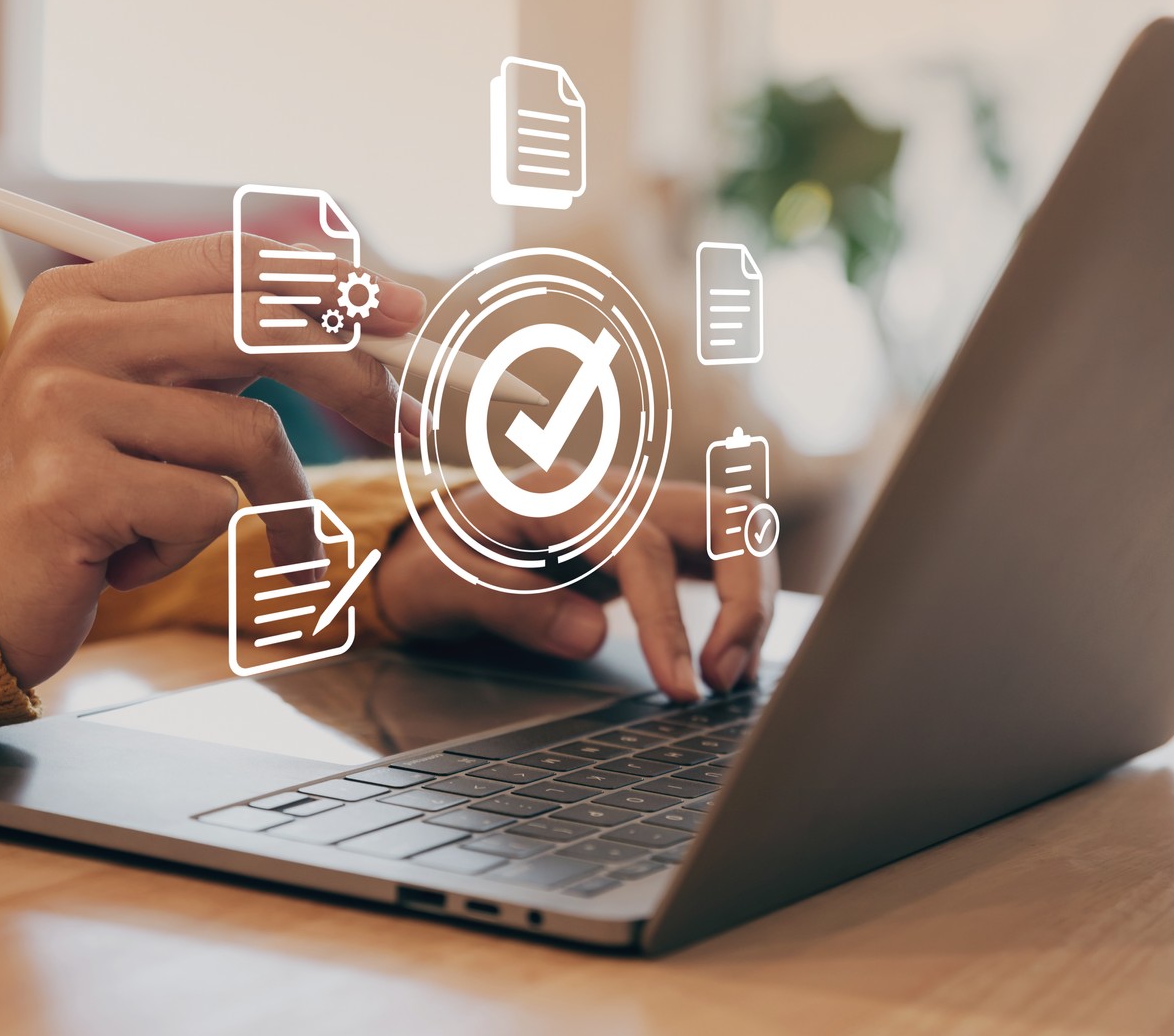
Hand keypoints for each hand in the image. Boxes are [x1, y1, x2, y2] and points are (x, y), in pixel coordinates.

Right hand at [0, 235, 424, 686]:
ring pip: (245, 436)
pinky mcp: (69, 488)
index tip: (412, 315)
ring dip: (265, 503)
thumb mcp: (146, 401)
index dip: (332, 283)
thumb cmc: (80, 497)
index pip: (232, 261)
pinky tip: (129, 559)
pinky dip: (191, 549)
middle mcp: (67, 334)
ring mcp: (61, 408)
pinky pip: (206, 509)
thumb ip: (227, 353)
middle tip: (413, 426)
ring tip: (216, 532)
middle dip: (356, 381)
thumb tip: (372, 325)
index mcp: (84, 295)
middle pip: (258, 330)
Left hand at [375, 468, 776, 700]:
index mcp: (557, 492)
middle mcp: (611, 488)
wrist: (419, 543)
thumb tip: (592, 635)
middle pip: (722, 516)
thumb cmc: (429, 563)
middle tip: (722, 678)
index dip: (668, 620)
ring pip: (738, 527)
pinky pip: (722, 551)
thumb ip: (510, 606)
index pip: (642, 547)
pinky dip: (742, 600)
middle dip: (745, 599)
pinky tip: (726, 658)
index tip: (679, 686)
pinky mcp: (653, 534)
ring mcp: (638, 505)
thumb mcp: (440, 587)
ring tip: (730, 674)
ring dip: (754, 599)